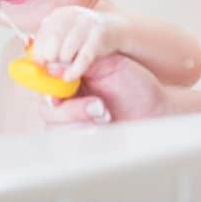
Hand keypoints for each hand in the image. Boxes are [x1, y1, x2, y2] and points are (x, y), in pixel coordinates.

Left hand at [32, 6, 128, 81]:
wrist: (117, 30)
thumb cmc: (86, 37)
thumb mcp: (66, 35)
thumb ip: (49, 44)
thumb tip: (30, 56)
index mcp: (60, 14)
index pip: (41, 37)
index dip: (39, 54)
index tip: (41, 65)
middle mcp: (72, 15)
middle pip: (51, 46)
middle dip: (52, 61)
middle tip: (56, 67)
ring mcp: (87, 23)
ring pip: (65, 53)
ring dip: (65, 65)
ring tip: (69, 66)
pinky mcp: (100, 34)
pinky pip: (83, 57)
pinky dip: (74, 70)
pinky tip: (69, 77)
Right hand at [38, 54, 168, 127]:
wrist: (156, 108)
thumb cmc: (136, 85)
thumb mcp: (112, 64)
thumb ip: (83, 61)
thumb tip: (54, 64)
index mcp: (70, 75)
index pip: (44, 79)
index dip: (47, 82)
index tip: (66, 82)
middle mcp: (66, 98)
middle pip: (47, 108)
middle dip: (70, 109)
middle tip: (98, 106)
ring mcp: (72, 120)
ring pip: (55, 127)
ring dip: (79, 122)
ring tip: (106, 115)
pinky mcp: (80, 136)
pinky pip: (67, 140)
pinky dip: (83, 134)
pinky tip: (104, 128)